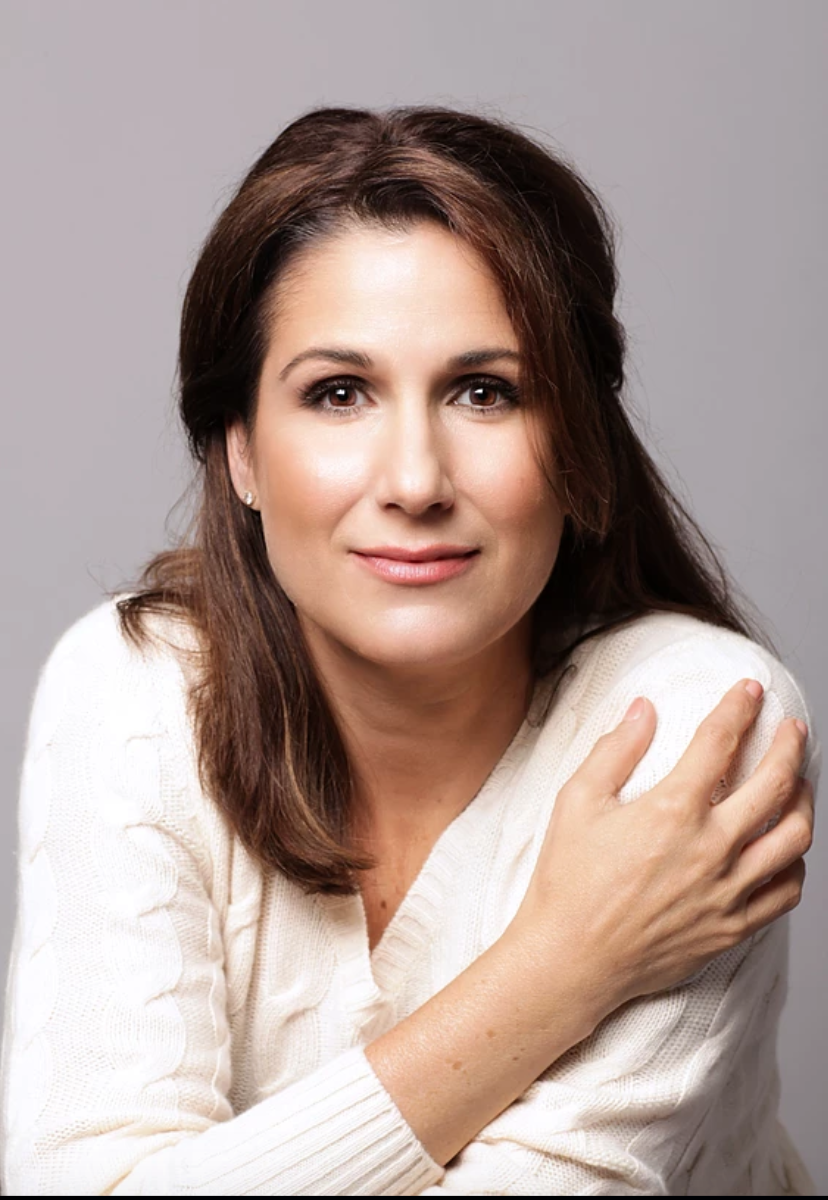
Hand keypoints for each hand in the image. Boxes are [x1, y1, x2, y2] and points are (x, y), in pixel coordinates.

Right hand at [511, 679, 813, 1022]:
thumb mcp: (577, 802)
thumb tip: (644, 708)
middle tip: (792, 729)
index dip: (738, 708)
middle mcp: (711, 848)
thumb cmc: (568, 881)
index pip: (720, 742)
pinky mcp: (733, 927)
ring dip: (803, 801)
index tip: (749, 690)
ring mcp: (728, 891)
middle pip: (775, 784)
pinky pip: (787, 891)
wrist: (571, 960)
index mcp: (673, 811)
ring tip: (798, 783)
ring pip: (795, 838)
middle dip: (789, 747)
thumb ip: (615, 749)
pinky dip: (795, 863)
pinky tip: (786, 849)